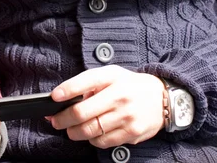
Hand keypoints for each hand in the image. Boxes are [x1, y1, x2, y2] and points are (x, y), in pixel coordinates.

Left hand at [49, 65, 164, 148]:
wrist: (162, 98)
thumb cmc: (130, 85)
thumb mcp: (111, 74)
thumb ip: (89, 82)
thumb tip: (65, 98)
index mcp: (113, 78)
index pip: (86, 81)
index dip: (67, 90)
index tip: (54, 97)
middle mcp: (120, 97)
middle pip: (82, 113)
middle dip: (62, 119)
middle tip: (56, 121)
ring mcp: (127, 118)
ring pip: (89, 131)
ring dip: (74, 132)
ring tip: (71, 129)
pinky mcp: (131, 134)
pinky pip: (102, 142)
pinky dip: (91, 139)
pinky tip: (92, 132)